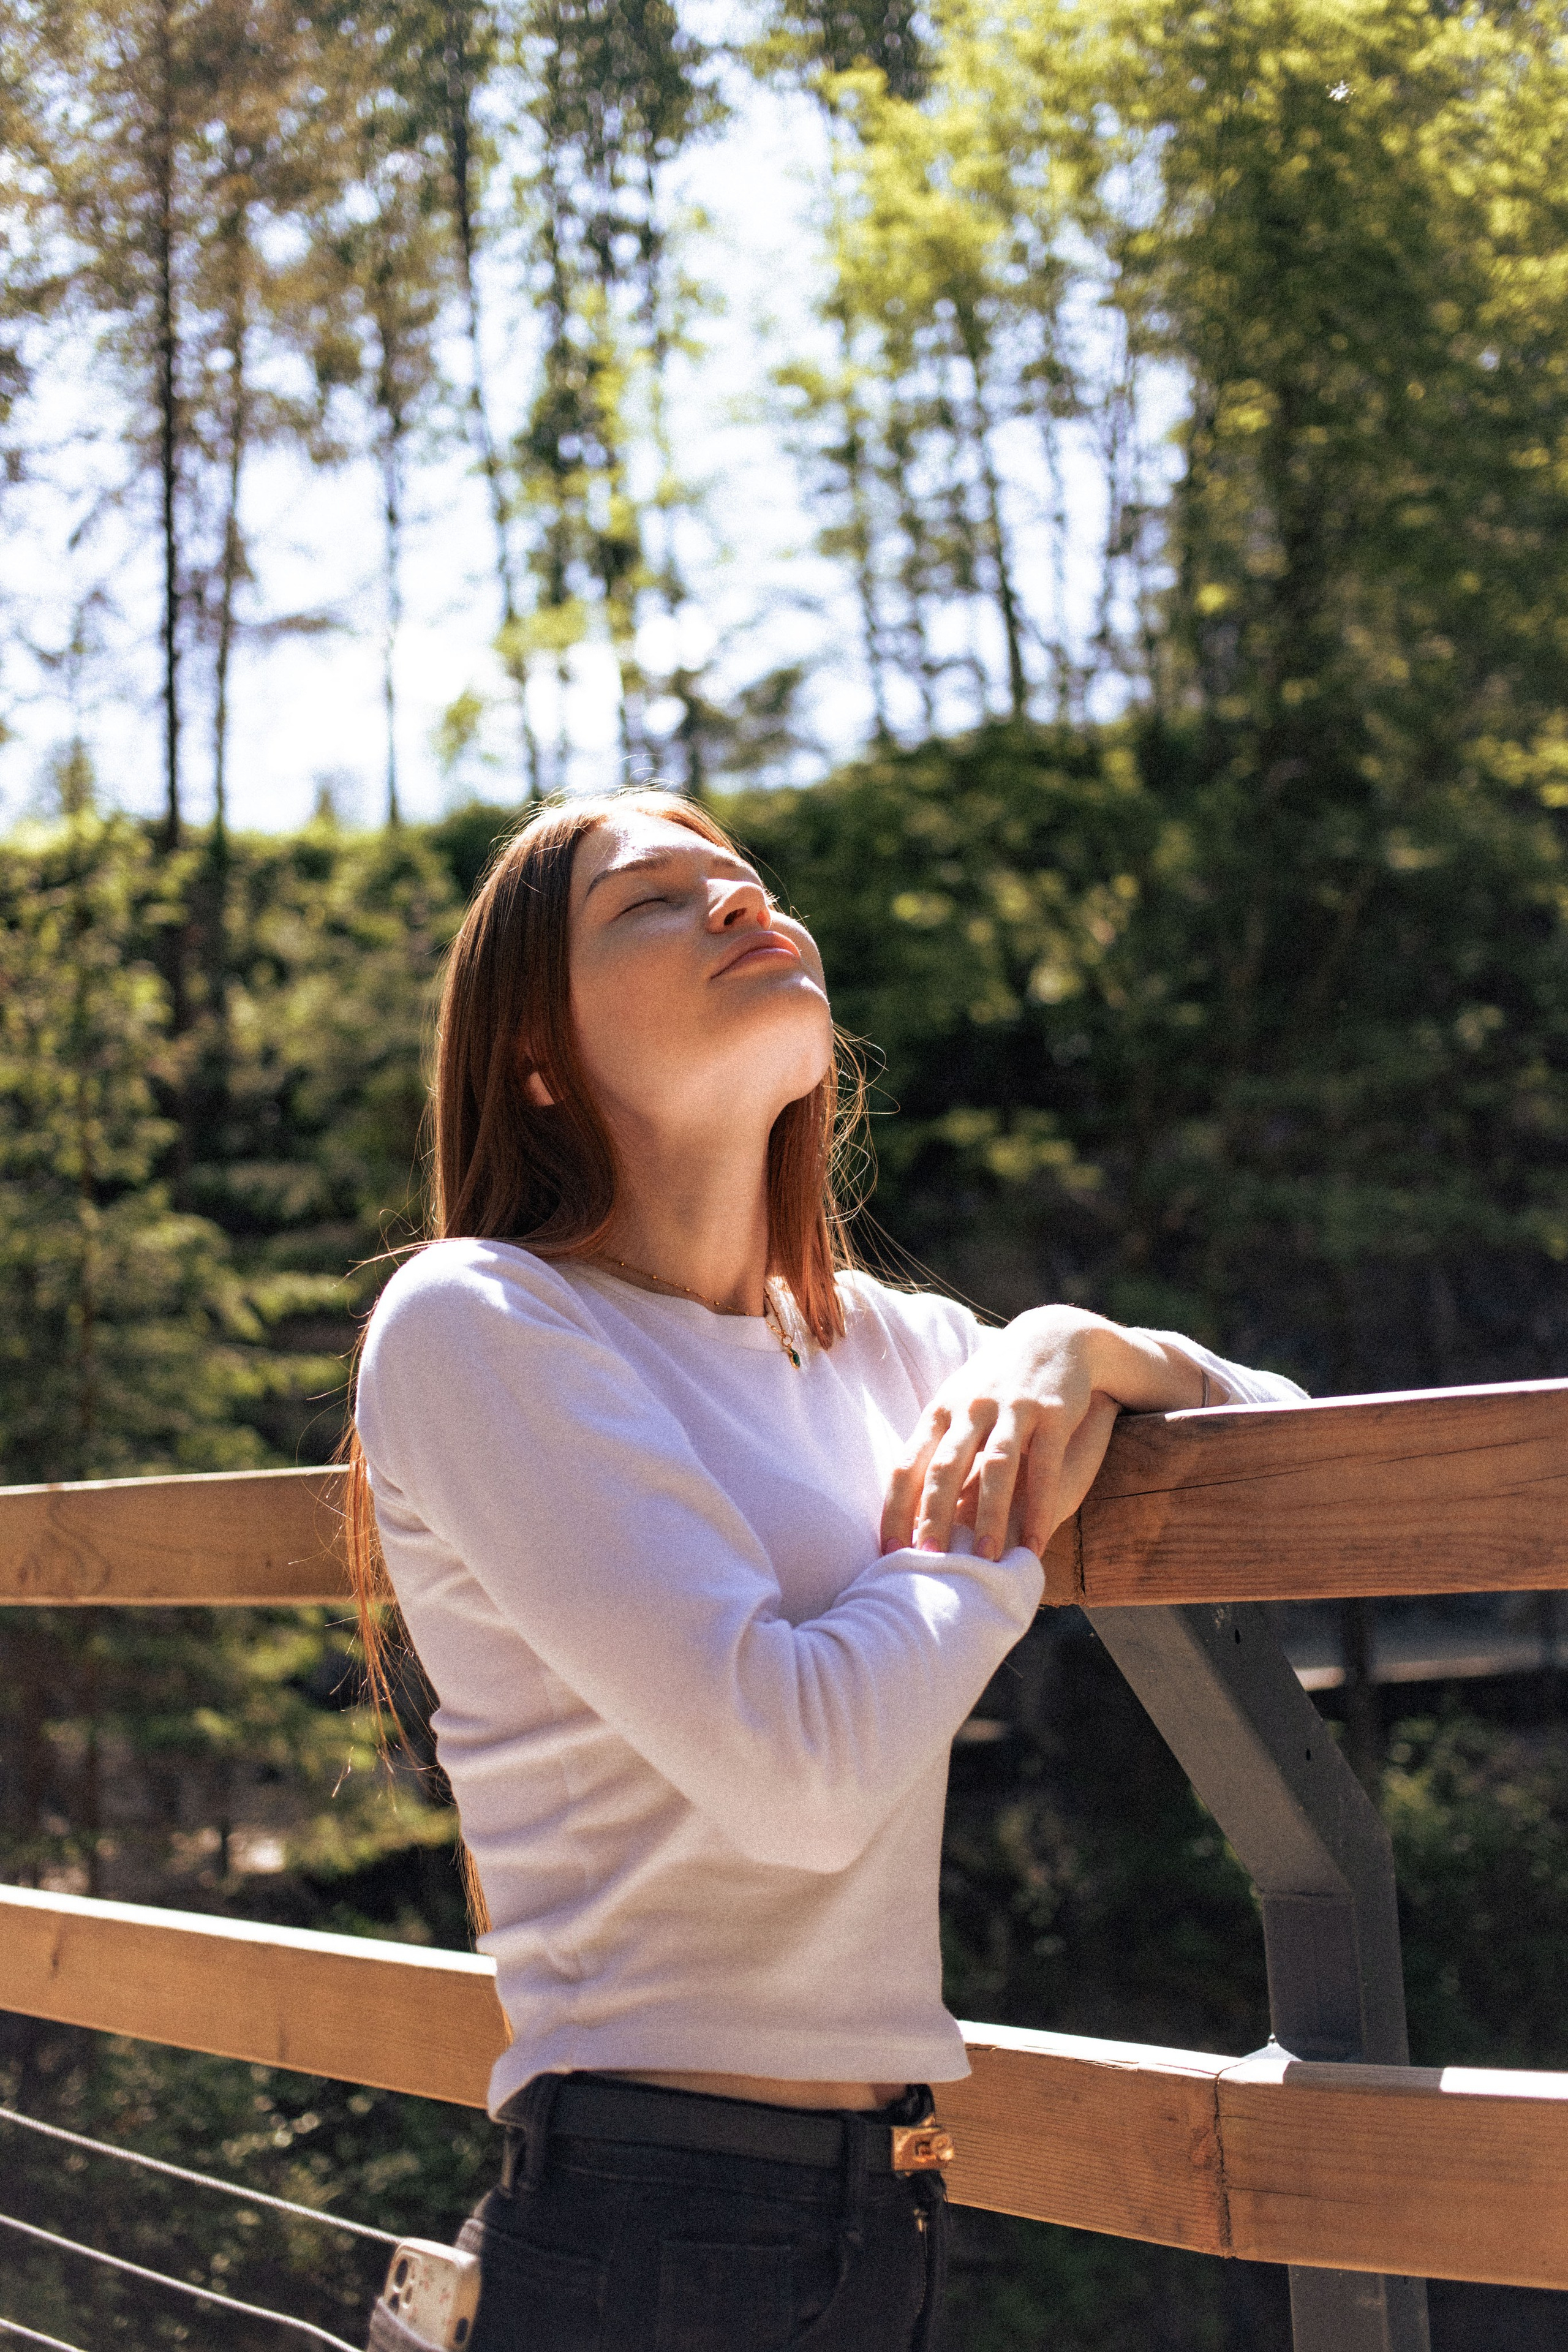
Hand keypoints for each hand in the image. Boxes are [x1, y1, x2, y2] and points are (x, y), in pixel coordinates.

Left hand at [880, 1308, 1210, 1562]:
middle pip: (945, 1467)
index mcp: (941, 1410)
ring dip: (989, 1516)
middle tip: (928, 1561)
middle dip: (933, 1515)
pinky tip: (1035, 1543)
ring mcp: (1012, 1409)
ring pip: (996, 1468)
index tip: (889, 1552)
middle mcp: (971, 1408)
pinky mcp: (1053, 1413)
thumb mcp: (960, 1404)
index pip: (907, 1464)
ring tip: (985, 1560)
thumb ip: (937, 1448)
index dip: (895, 1509)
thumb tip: (907, 1508)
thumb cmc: (998, 1383)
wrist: (1056, 1337)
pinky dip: (1039, 1508)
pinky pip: (1044, 1467)